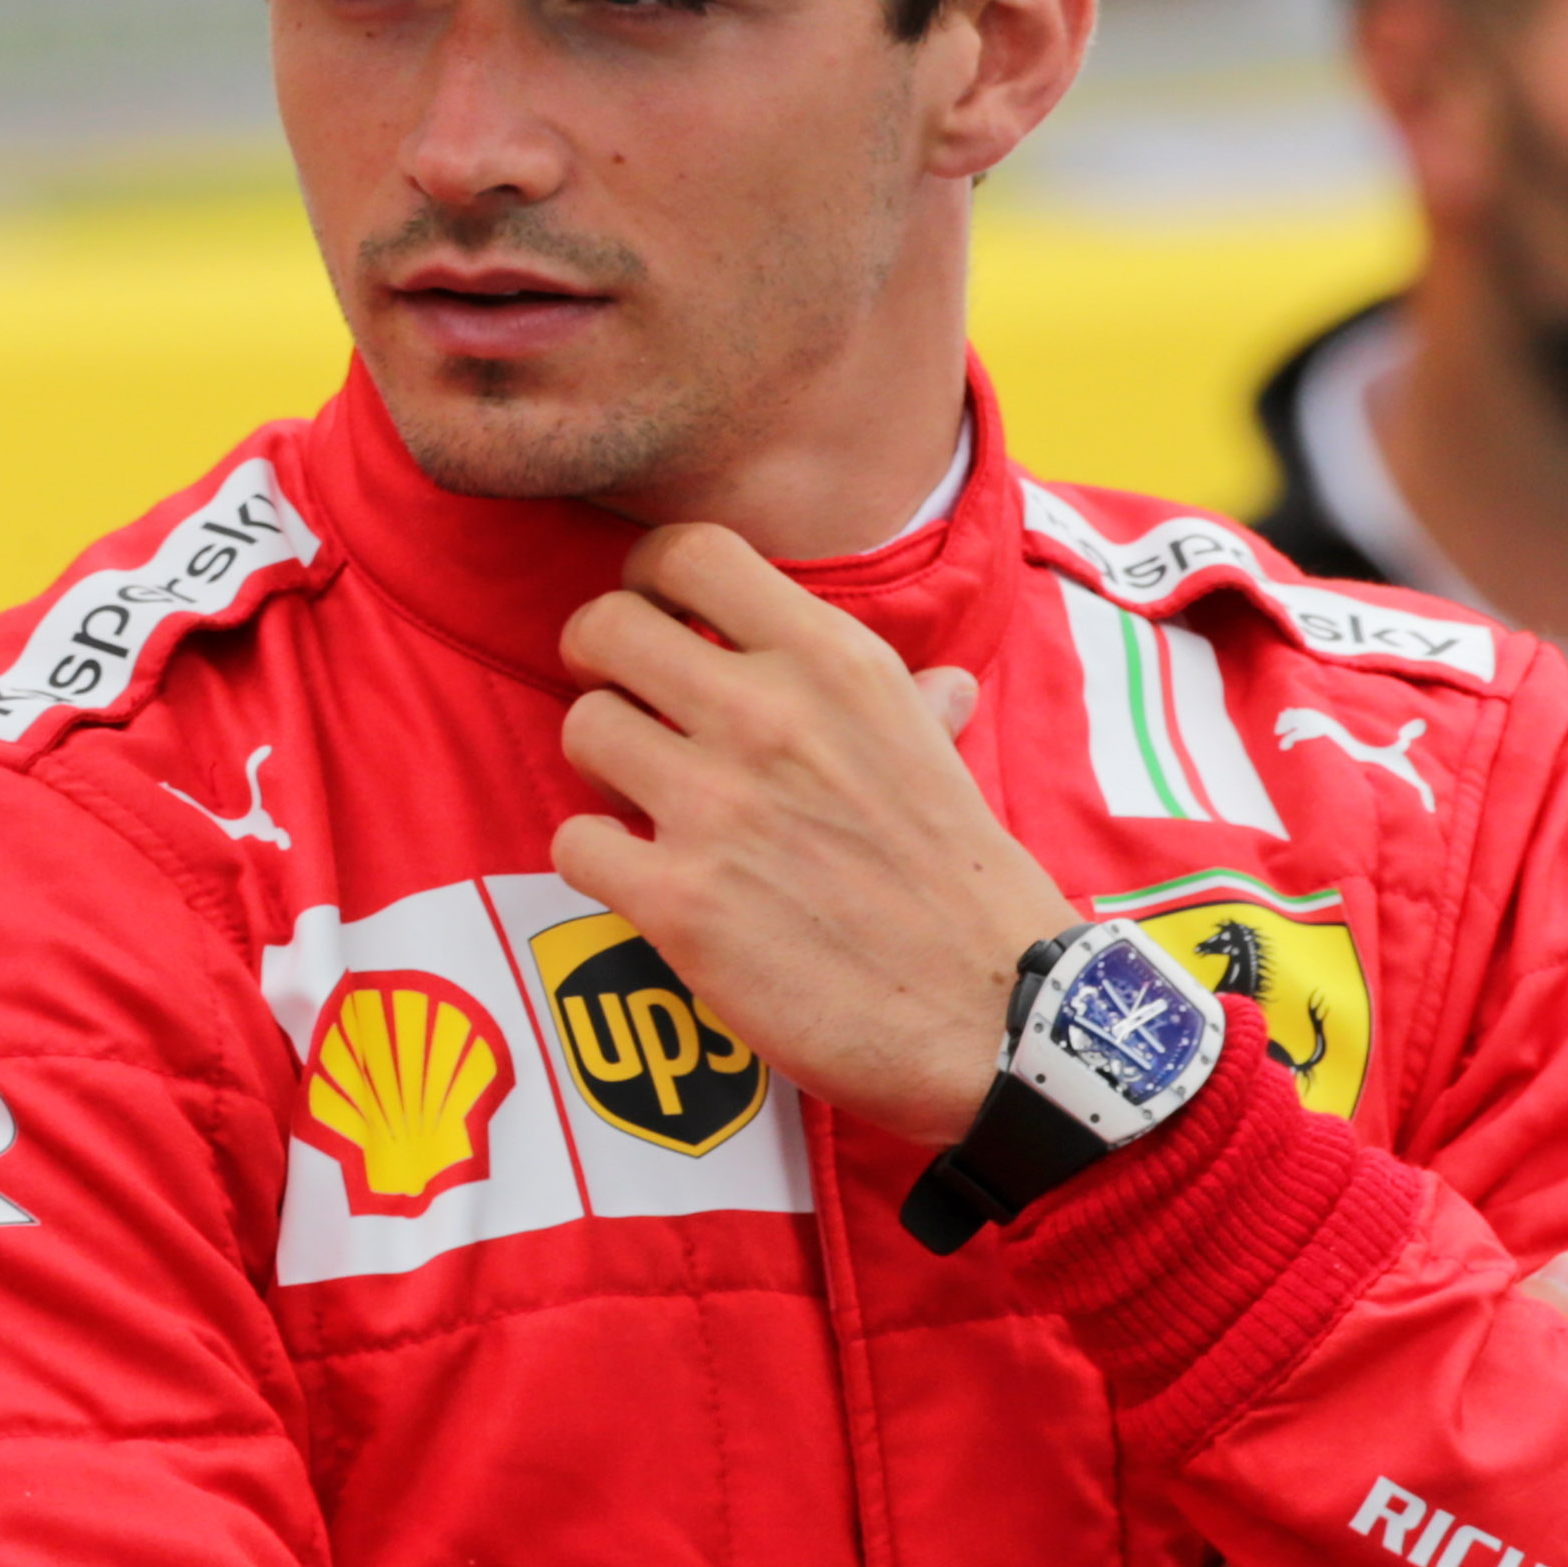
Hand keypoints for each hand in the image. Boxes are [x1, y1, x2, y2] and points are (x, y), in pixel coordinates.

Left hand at [553, 523, 1079, 1148]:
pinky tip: (638, 878)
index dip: (648, 578)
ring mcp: (716, 806)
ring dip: (597, 767)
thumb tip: (941, 683)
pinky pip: (573, 843)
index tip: (653, 616)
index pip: (690, 551)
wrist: (993, 1015)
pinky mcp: (679, 901)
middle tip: (622, 705)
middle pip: (604, 627)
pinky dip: (595, 860)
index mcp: (833, 662)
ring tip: (639, 799)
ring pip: (580, 729)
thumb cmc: (972, 889)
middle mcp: (767, 715)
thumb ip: (912, 705)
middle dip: (596, 662)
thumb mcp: (945, 758)